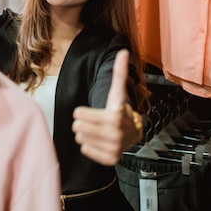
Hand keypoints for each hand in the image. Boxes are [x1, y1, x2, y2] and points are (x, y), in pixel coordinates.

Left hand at [71, 49, 140, 165]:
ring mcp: (113, 148)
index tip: (95, 112)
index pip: (78, 114)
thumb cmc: (119, 110)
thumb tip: (123, 51)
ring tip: (97, 131)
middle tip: (95, 122)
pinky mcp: (110, 159)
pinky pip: (85, 150)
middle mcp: (115, 134)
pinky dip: (89, 146)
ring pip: (80, 138)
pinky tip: (98, 141)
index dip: (83, 112)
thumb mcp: (116, 93)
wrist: (132, 133)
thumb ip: (118, 73)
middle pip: (77, 127)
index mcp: (114, 116)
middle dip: (83, 123)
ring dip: (86, 134)